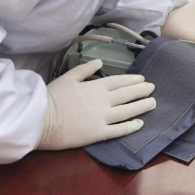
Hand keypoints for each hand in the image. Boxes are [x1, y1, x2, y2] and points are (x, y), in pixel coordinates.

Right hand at [36, 59, 155, 150]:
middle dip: (142, 91)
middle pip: (127, 94)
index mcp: (96, 86)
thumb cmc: (53, 97)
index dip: (132, 80)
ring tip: (153, 103)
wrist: (42, 119)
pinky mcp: (99, 133)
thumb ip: (85, 69)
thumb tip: (100, 61)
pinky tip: (140, 124)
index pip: (119, 82)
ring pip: (128, 111)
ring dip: (142, 106)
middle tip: (153, 89)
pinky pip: (119, 130)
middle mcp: (104, 101)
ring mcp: (103, 117)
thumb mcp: (68, 77)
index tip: (143, 80)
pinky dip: (131, 127)